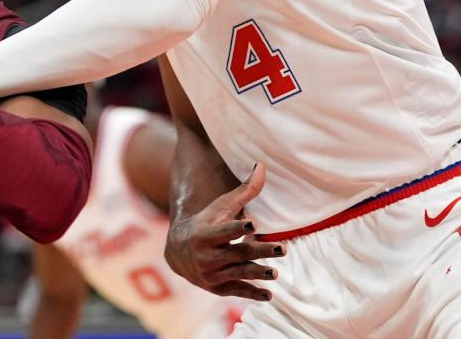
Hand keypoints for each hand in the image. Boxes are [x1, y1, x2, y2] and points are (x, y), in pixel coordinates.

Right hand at [163, 163, 284, 300]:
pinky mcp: (217, 288)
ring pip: (237, 273)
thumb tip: (261, 166)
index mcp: (205, 233)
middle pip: (237, 252)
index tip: (253, 224)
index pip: (224, 230)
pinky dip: (251, 293)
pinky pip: (236, 291)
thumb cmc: (205, 223)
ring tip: (275, 272)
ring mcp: (211, 273)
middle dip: (259, 250)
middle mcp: (206, 255)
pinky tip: (268, 294)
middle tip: (282, 249)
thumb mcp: (220, 207)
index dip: (237, 228)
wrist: (177, 252)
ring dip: (257, 273)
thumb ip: (244, 191)